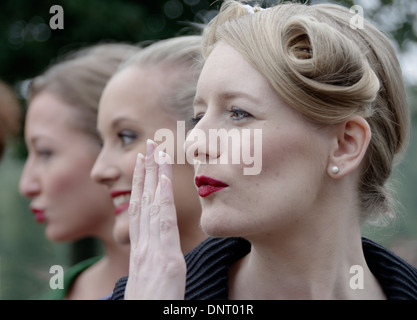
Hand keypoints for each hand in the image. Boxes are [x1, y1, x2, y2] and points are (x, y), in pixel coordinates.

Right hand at [125, 139, 185, 299]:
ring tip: (154, 150)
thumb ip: (154, 265)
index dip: (141, 186)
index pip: (141, 212)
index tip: (145, 164)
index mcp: (142, 253)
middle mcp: (145, 248)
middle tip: (148, 147)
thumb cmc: (152, 307)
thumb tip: (157, 255)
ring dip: (153, 176)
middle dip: (145, 173)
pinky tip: (163, 179)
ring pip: (151, 206)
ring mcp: (154, 253)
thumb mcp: (151, 284)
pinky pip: (163, 225)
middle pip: (143, 202)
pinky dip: (161, 199)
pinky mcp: (166, 262)